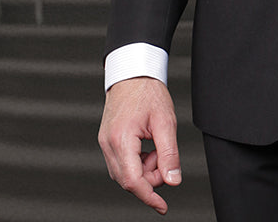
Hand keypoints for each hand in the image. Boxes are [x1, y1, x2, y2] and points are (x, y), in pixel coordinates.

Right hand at [98, 77, 181, 214]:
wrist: (133, 71)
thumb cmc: (148, 91)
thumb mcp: (165, 121)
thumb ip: (169, 153)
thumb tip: (173, 180)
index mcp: (121, 139)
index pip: (133, 181)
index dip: (149, 196)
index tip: (162, 206)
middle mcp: (108, 143)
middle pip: (127, 180)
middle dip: (150, 178)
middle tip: (165, 161)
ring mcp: (105, 142)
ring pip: (124, 173)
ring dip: (144, 170)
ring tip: (157, 149)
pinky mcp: (107, 139)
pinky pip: (121, 162)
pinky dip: (136, 162)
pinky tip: (148, 148)